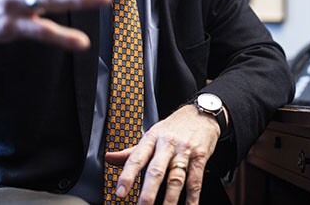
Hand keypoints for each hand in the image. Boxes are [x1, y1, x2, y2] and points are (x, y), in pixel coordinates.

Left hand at [105, 104, 219, 204]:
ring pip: (176, 178)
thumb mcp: (152, 133)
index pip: (137, 158)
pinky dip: (193, 197)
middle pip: (156, 171)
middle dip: (148, 192)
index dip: (128, 176)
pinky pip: (195, 180)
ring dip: (169, 199)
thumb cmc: (174, 127)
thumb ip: (131, 151)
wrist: (201, 114)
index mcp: (152, 138)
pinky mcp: (200, 157)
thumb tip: (108, 158)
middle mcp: (167, 145)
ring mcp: (184, 151)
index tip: (120, 192)